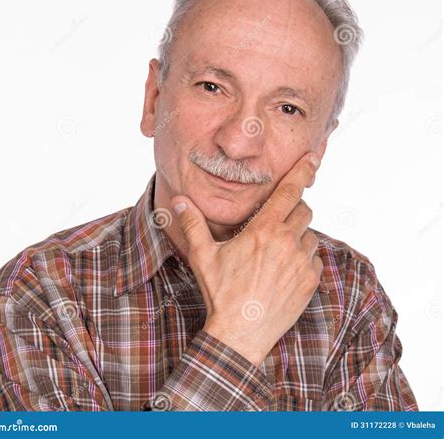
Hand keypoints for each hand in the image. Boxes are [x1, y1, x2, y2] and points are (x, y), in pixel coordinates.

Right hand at [170, 152, 322, 366]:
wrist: (240, 335)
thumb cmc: (221, 293)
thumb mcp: (203, 256)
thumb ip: (193, 223)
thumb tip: (178, 200)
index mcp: (265, 230)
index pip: (289, 191)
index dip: (303, 171)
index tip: (313, 158)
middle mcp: (288, 242)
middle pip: (303, 210)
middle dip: (293, 209)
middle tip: (275, 221)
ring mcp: (302, 263)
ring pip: (309, 235)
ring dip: (297, 236)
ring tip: (276, 251)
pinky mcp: (310, 282)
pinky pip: (314, 259)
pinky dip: (304, 258)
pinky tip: (285, 269)